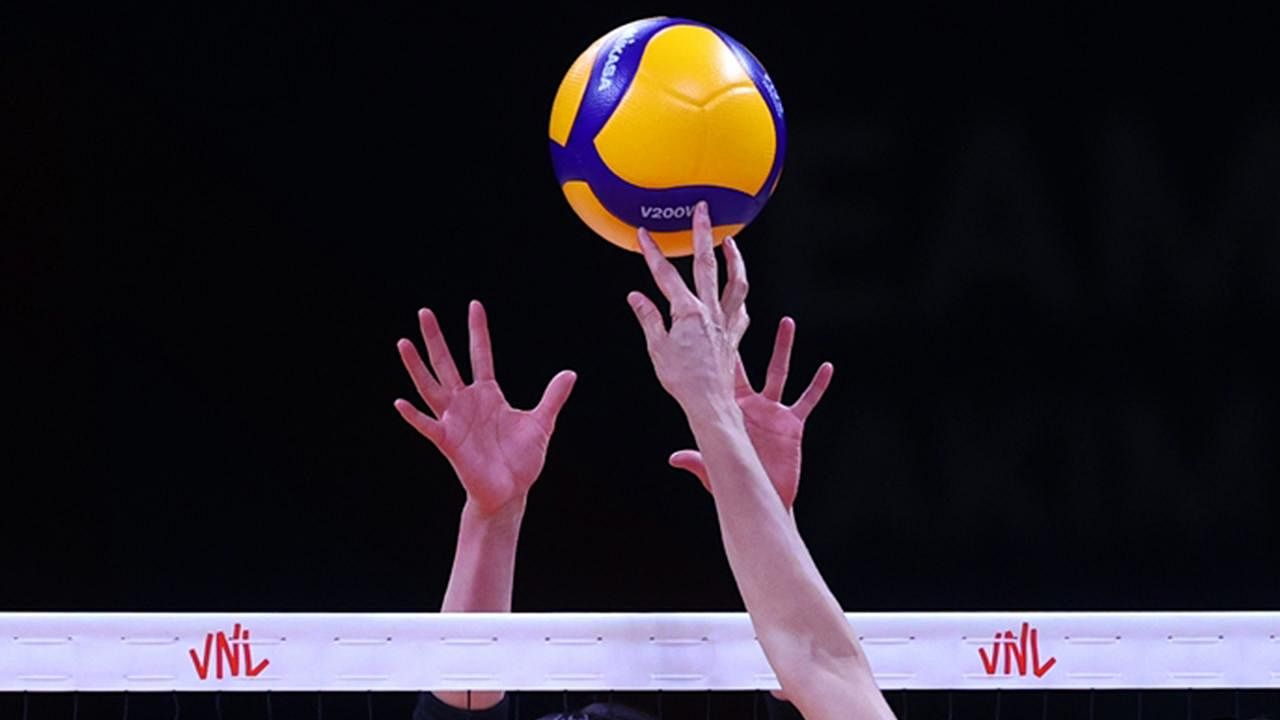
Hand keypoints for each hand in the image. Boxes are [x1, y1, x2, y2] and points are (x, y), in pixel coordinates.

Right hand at [394, 301, 575, 516]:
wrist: (511, 492)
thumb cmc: (522, 460)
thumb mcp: (541, 423)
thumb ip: (552, 397)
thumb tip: (570, 373)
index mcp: (488, 395)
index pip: (481, 355)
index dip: (478, 331)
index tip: (474, 305)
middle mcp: (467, 402)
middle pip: (448, 363)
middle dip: (437, 338)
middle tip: (424, 312)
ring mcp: (455, 420)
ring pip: (431, 387)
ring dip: (417, 366)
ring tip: (404, 342)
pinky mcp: (449, 442)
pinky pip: (428, 426)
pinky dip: (414, 416)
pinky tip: (401, 403)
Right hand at [627, 201, 749, 417]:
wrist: (709, 403)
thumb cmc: (682, 381)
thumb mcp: (657, 348)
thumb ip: (648, 318)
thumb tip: (635, 296)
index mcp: (687, 312)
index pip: (665, 275)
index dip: (653, 253)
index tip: (644, 234)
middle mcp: (710, 311)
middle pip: (707, 265)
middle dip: (703, 234)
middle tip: (703, 210)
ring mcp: (726, 322)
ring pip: (736, 282)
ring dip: (734, 259)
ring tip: (731, 242)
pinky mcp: (735, 336)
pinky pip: (742, 311)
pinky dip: (740, 298)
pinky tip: (737, 293)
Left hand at [668, 317, 833, 508]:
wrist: (764, 499)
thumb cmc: (735, 484)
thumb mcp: (714, 469)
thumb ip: (697, 460)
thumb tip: (674, 458)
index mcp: (728, 411)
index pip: (720, 375)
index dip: (717, 353)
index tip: (710, 327)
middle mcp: (750, 406)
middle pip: (748, 364)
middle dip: (745, 339)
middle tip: (742, 310)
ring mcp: (772, 413)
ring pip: (780, 372)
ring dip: (782, 348)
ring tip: (786, 321)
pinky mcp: (792, 424)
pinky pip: (807, 399)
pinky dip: (818, 384)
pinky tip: (826, 367)